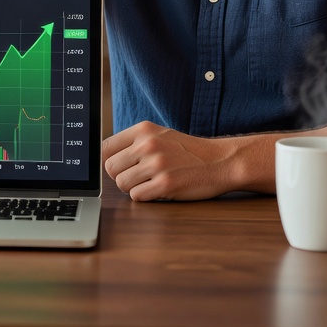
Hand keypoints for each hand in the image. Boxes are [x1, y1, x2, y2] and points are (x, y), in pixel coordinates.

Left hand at [102, 121, 244, 200]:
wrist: (220, 161)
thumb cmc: (187, 151)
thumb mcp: (159, 135)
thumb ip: (134, 142)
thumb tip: (106, 156)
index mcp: (143, 129)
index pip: (105, 147)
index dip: (110, 160)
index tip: (120, 166)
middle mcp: (147, 145)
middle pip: (111, 168)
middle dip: (121, 176)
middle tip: (137, 177)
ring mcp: (157, 164)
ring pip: (121, 184)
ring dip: (132, 188)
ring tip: (149, 183)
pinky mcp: (166, 184)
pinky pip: (137, 196)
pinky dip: (144, 197)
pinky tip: (158, 190)